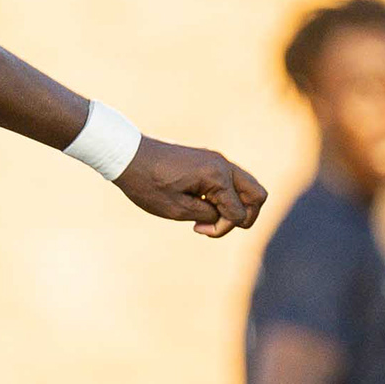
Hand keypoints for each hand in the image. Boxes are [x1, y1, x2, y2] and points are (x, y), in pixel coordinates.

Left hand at [116, 138, 268, 237]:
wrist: (126, 155)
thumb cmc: (147, 183)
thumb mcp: (176, 209)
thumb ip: (208, 215)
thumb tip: (225, 215)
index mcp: (217, 176)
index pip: (238, 213)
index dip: (221, 228)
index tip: (196, 228)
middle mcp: (223, 164)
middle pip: (258, 196)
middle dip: (245, 217)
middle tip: (217, 225)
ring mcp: (217, 160)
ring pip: (247, 187)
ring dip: (234, 206)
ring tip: (207, 215)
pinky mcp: (209, 160)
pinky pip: (231, 181)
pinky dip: (224, 196)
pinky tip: (201, 203)